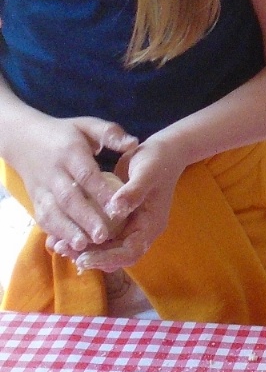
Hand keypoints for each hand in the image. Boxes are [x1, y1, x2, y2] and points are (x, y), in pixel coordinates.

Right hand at [5, 112, 135, 258]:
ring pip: (53, 212)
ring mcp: (42, 188)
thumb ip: (110, 133)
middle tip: (103, 237)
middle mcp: (54, 172)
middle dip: (85, 218)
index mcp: (70, 152)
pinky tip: (67, 246)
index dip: (101, 191)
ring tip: (83, 246)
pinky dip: (54, 232)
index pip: (87, 174)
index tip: (117, 208)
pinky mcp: (35, 199)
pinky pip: (43, 218)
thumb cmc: (66, 133)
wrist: (24, 138)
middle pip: (69, 198)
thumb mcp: (87, 125)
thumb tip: (134, 143)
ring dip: (67, 230)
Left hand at [71, 136, 184, 272]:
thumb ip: (134, 191)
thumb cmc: (157, 161)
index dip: (107, 258)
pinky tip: (63, 232)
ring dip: (84, 249)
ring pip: (106, 248)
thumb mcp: (147, 172)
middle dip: (90, 256)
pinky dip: (84, 236)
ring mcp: (129, 226)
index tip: (83, 258)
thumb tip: (116, 209)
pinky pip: (100, 234)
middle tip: (63, 249)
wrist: (162, 152)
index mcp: (150, 225)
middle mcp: (140, 231)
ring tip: (58, 244)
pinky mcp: (118, 219)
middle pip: (115, 255)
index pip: (130, 252)